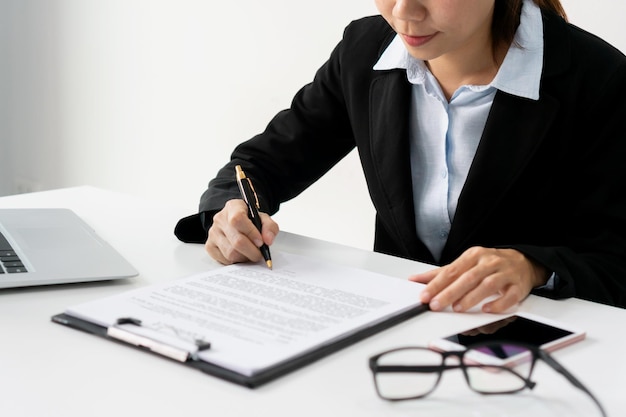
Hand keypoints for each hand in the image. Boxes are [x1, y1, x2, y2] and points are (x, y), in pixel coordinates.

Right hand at [205, 199, 278, 264]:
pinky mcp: (209, 246)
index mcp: (233, 207)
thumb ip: (270, 227)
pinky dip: (235, 261)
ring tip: (250, 253)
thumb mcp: (263, 219)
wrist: (238, 223)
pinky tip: (240, 254)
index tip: (261, 242)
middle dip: (252, 251)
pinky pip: (224, 260)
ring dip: (244, 257)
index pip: (238, 219)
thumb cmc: (250, 221)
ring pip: (230, 253)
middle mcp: (220, 219)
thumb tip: (268, 240)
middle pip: (236, 241)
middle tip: (260, 253)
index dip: (251, 233)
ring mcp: (213, 233)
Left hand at [409, 247, 548, 313]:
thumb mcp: (465, 264)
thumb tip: (416, 280)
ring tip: (457, 308)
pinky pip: (509, 296)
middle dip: (450, 292)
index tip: (425, 295)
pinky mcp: (518, 286)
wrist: (523, 262)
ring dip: (471, 297)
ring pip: (487, 285)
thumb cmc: (489, 264)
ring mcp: (504, 274)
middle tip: (436, 305)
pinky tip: (486, 310)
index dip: (437, 284)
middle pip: (467, 278)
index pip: (451, 270)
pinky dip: (498, 303)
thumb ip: (441, 273)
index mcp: (473, 256)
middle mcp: (488, 263)